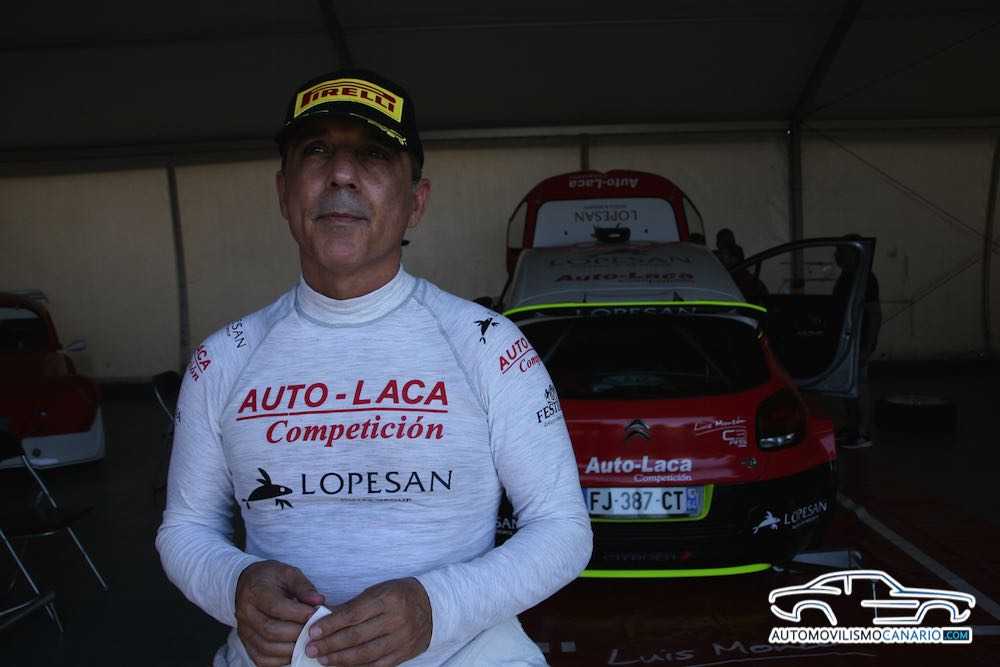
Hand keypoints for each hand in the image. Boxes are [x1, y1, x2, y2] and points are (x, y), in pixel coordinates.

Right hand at [235, 560, 324, 666]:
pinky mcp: (246, 643)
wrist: (247, 584)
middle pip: (271, 631)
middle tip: (314, 630)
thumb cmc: (271, 578)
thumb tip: (319, 601)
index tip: (316, 613)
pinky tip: (294, 651)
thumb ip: (304, 587)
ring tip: (307, 641)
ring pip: (267, 648)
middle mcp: (246, 613)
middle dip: (297, 633)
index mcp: (256, 592)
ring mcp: (244, 631)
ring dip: (291, 648)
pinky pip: (262, 659)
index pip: (276, 607)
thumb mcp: (288, 574)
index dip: (298, 613)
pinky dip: (280, 660)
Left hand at [305, 577, 431, 665]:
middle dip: (331, 644)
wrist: (432, 606)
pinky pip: (378, 665)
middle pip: (357, 636)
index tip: (313, 632)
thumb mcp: (377, 592)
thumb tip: (322, 616)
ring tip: (323, 660)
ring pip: (366, 654)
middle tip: (311, 649)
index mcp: (387, 599)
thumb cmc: (398, 595)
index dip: (331, 625)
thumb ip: (352, 606)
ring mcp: (401, 638)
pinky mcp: (404, 653)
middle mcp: (395, 619)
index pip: (353, 614)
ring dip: (340, 659)